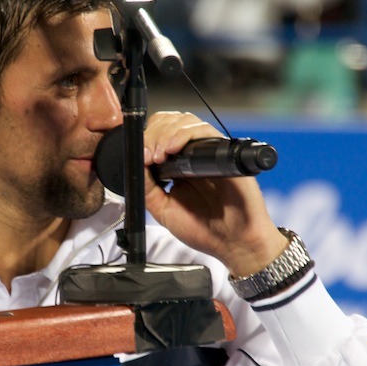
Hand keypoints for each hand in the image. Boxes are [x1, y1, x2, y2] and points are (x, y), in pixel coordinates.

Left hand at [141, 111, 287, 276]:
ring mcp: (208, 153)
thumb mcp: (163, 209)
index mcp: (177, 167)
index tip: (141, 156)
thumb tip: (134, 163)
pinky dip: (186, 134)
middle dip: (153, 134)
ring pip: (186, 122)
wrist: (232, 243)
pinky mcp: (224, 154)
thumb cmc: (203, 230)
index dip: (146, 139)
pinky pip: (206, 131)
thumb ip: (147, 187)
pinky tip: (173, 148)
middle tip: (148, 155)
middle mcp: (193, 156)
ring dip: (166, 133)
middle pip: (170, 123)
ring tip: (159, 154)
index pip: (159, 135)